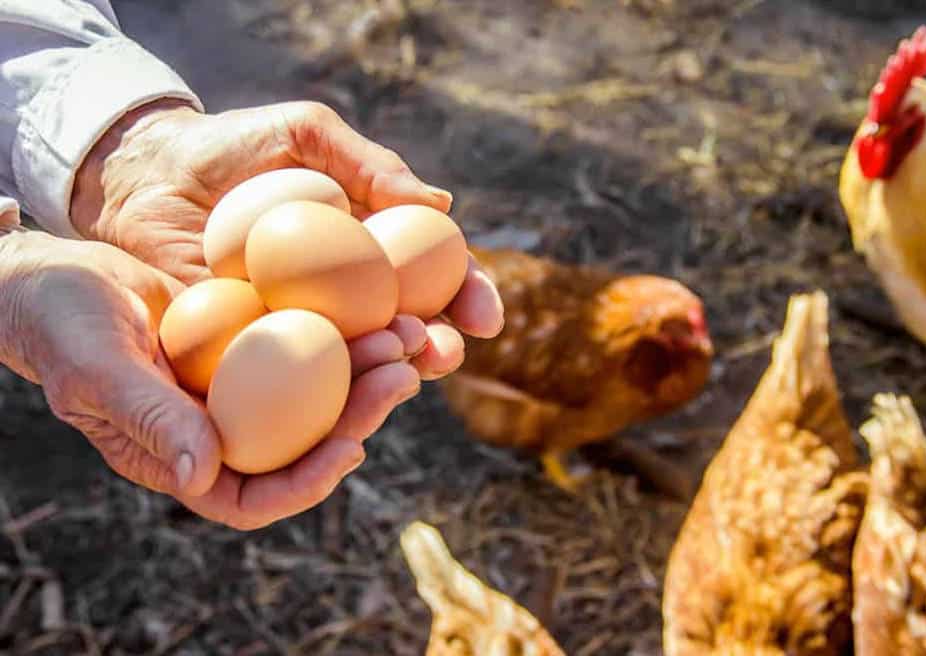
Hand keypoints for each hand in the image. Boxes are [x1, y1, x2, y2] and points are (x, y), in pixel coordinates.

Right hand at [0, 231, 423, 528]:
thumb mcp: (98, 371)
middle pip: (304, 441)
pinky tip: (379, 303)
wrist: (55, 275)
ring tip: (406, 334)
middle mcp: (222, 428)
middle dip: (359, 413)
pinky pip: (306, 342)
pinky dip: (342, 327)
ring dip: (365, 368)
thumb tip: (205, 473)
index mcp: (184, 456)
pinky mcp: (252, 340)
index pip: (256, 495)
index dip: (308, 482)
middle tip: (403, 373)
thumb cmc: (61, 326)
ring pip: (317, 391)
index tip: (352, 448)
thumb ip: (150, 420)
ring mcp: (241, 384)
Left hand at [70, 99, 503, 378]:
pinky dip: (322, 387)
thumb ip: (371, 164)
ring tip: (404, 364)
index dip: (468, 298)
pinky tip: (341, 388)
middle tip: (444, 352)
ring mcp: (303, 327)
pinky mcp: (253, 351)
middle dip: (439, 347)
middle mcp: (347, 295)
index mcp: (372, 248)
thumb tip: (443, 202)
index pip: (435, 278)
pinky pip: (294, 375)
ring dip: (390, 370)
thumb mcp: (306, 136)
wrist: (145, 173)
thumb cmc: (231, 147)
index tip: (486, 316)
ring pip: (359, 360)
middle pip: (409, 329)